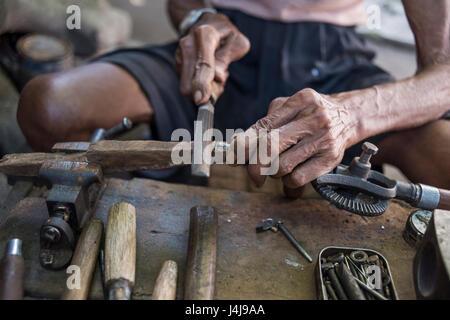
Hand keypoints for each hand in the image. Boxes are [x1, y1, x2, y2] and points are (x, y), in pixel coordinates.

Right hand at [175, 13, 249, 104]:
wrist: (207, 23)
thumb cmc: (225, 34)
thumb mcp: (236, 42)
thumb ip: (226, 59)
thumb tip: (218, 78)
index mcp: (205, 35)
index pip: (203, 64)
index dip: (202, 84)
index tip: (202, 100)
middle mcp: (187, 44)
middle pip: (188, 81)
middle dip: (204, 92)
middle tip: (221, 85)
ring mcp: (179, 54)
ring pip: (187, 86)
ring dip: (204, 88)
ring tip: (217, 75)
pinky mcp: (177, 64)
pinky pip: (187, 84)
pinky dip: (199, 85)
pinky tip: (208, 75)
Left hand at [233, 89, 359, 191]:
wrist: (350, 116)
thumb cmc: (312, 112)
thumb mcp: (291, 106)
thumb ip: (267, 120)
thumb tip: (238, 144)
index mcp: (300, 101)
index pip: (263, 126)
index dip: (243, 145)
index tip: (232, 158)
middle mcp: (313, 118)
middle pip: (270, 147)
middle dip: (254, 165)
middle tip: (252, 174)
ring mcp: (323, 139)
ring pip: (282, 166)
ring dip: (272, 173)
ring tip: (276, 168)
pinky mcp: (330, 159)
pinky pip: (298, 178)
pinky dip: (287, 182)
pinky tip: (289, 175)